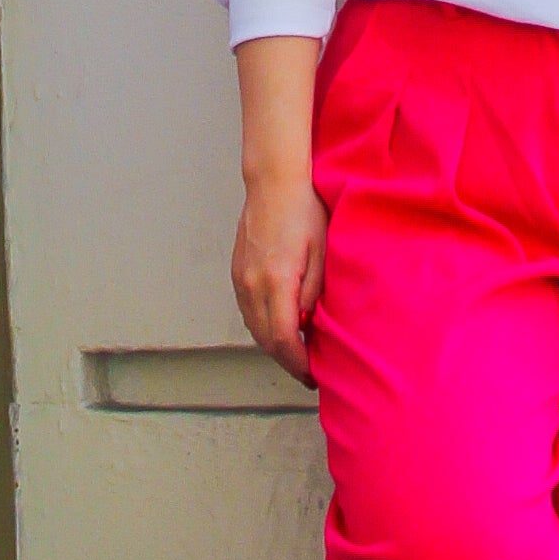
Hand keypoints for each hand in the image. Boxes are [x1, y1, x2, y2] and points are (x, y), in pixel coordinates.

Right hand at [232, 168, 328, 385]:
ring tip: (297, 351)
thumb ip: (313, 292)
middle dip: (287, 360)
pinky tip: (279, 326)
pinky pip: (247, 311)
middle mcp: (252, 284)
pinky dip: (262, 326)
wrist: (274, 185)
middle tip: (308, 370)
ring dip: (273, 345)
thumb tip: (307, 324)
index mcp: (277, 281)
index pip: (284, 339)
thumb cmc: (304, 213)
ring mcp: (240, 279)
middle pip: (265, 340)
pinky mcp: (236, 272)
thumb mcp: (322, 252)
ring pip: (253, 328)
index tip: (312, 375)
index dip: (298, 363)